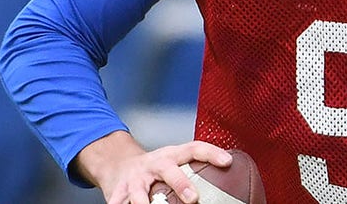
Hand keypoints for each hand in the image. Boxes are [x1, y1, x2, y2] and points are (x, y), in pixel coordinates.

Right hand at [75, 131, 232, 203]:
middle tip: (193, 198)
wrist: (118, 165)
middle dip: (180, 184)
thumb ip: (193, 170)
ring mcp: (134, 180)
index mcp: (170, 156)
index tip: (228, 162)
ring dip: (144, 203)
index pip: (194, 148)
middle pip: (168, 170)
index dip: (211, 153)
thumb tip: (228, 174)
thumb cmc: (156, 169)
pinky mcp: (118, 194)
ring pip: (139, 194)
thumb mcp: (173, 163)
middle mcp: (153, 165)